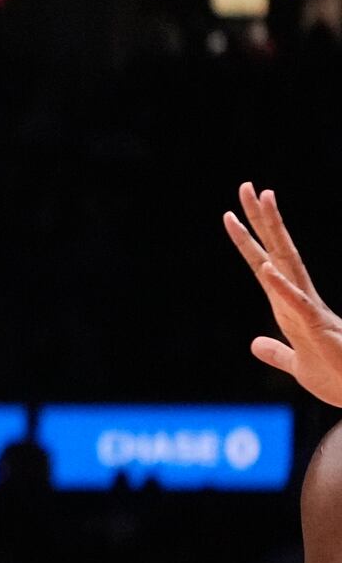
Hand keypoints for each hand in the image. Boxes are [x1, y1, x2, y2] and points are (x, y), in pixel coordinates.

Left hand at [226, 183, 341, 405]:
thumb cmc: (336, 378)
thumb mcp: (296, 365)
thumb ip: (275, 353)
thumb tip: (254, 344)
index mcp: (289, 307)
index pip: (264, 265)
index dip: (247, 240)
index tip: (230, 215)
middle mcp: (298, 300)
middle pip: (276, 251)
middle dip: (260, 219)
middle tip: (246, 185)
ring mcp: (309, 310)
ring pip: (287, 263)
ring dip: (274, 233)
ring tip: (264, 201)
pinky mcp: (318, 329)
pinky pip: (297, 304)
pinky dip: (282, 287)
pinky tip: (268, 269)